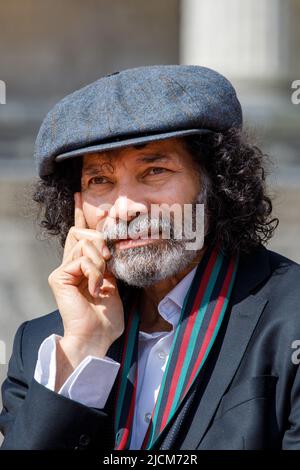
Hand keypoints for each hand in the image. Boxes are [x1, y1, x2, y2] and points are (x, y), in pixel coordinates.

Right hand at [47, 192, 123, 389]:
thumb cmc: (106, 315)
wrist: (97, 336)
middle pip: (80, 231)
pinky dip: (94, 271)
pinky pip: (81, 259)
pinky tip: (95, 287)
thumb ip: (107, 261)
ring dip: (100, 259)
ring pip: (83, 242)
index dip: (79, 214)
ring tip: (102, 280)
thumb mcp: (112, 281)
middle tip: (108, 259)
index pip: (78, 233)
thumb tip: (110, 242)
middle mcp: (69, 264)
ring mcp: (63, 270)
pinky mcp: (59, 277)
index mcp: (82, 264)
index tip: (79, 196)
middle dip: (99, 238)